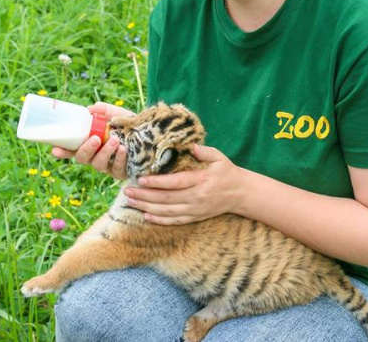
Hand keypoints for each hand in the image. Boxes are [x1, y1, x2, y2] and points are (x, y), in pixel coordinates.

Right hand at [51, 102, 134, 179]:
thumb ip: (104, 110)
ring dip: (105, 152)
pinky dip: (119, 158)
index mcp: (90, 143)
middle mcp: (95, 156)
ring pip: (99, 164)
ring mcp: (108, 166)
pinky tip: (123, 149)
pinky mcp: (121, 173)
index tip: (55, 150)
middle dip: (86, 149)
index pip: (71, 149)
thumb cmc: (128, 124)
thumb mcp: (117, 114)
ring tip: (115, 140)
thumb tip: (91, 109)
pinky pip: (117, 169)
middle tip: (95, 139)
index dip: (62, 151)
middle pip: (82, 158)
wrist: (149, 134)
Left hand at [122, 144, 245, 224]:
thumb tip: (191, 146)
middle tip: (127, 191)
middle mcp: (196, 197)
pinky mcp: (195, 217)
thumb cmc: (227, 172)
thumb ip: (205, 152)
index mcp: (201, 180)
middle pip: (166, 198)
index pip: (175, 183)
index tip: (141, 179)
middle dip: (144, 195)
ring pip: (167, 211)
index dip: (157, 182)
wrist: (240, 193)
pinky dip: (160, 220)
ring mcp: (195, 210)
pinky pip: (175, 221)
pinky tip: (146, 217)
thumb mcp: (219, 157)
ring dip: (147, 207)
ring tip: (130, 202)